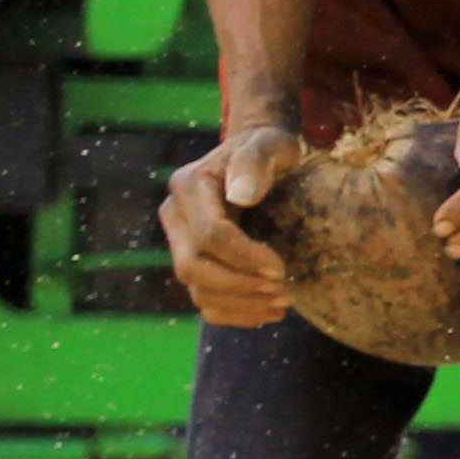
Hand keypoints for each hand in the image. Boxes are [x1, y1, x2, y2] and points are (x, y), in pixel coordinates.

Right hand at [162, 123, 304, 328]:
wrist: (260, 158)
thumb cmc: (269, 149)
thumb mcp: (270, 144)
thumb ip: (254, 162)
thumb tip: (241, 196)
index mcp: (188, 185)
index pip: (208, 233)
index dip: (243, 256)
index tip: (280, 269)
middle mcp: (176, 216)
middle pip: (193, 267)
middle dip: (238, 285)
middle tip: (284, 293)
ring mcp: (180, 243)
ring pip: (197, 290)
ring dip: (240, 304)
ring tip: (283, 304)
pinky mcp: (193, 262)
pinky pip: (204, 300)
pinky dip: (233, 313)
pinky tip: (267, 313)